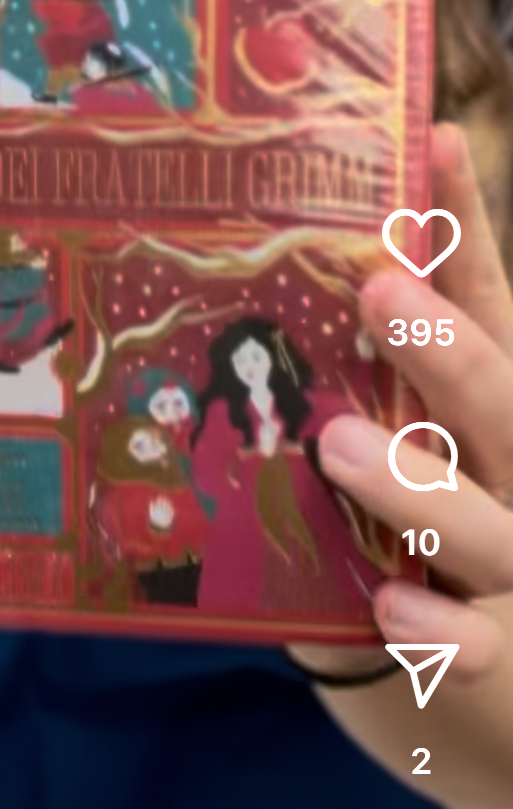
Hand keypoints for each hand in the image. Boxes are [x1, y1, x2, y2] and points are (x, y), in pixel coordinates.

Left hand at [315, 123, 512, 683]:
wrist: (480, 665)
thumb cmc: (433, 512)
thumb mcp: (413, 423)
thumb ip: (381, 347)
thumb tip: (316, 218)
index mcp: (501, 404)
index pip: (492, 301)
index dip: (467, 226)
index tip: (434, 144)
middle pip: (510, 409)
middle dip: (454, 354)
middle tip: (383, 292)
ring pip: (491, 526)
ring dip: (419, 487)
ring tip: (337, 447)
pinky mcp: (497, 652)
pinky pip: (475, 648)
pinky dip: (441, 632)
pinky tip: (391, 606)